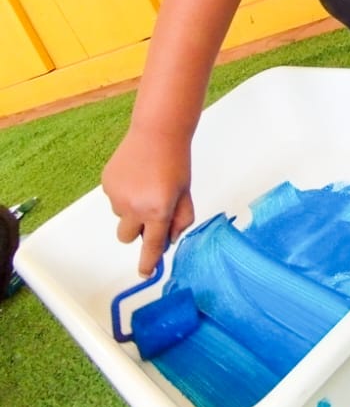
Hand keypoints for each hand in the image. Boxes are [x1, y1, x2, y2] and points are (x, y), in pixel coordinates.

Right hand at [102, 125, 194, 276]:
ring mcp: (117, 195)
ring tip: (144, 184)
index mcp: (158, 211)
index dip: (148, 263)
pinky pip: (114, 198)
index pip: (151, 246)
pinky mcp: (107, 183)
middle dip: (137, 230)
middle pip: (128, 237)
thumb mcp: (185, 194)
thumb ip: (180, 220)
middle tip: (151, 210)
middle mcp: (134, 207)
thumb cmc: (175, 162)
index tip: (145, 273)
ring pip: (120, 216)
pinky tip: (135, 176)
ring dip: (130, 209)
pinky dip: (123, 193)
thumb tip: (169, 239)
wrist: (157, 132)